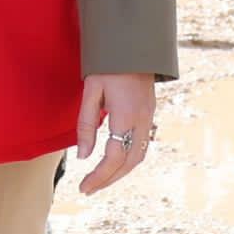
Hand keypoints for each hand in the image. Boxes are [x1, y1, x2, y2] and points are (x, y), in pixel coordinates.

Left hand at [72, 73, 156, 193]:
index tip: (83, 187)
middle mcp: (142, 120)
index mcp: (126, 115)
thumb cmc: (107, 65)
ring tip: (100, 180)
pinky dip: (129, 160)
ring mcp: (150, 117)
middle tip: (89, 189)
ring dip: (120, 172)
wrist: (132, 44)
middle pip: (128, 162)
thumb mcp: (90, 91)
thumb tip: (82, 157)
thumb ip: (86, 125)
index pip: (113, 157)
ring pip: (139, 156)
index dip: (98, 176)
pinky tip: (115, 162)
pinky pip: (142, 145)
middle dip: (109, 179)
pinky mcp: (150, 114)